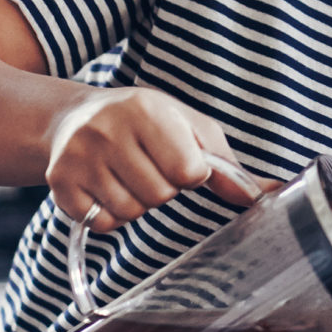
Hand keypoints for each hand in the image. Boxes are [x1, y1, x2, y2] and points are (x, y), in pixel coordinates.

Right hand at [44, 87, 264, 230]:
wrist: (73, 118)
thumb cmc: (146, 124)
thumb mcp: (190, 128)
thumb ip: (229, 165)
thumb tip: (271, 195)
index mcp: (145, 108)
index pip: (188, 171)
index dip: (191, 174)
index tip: (179, 159)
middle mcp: (106, 129)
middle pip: (160, 195)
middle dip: (164, 189)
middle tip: (150, 167)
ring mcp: (78, 157)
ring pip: (131, 212)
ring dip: (139, 203)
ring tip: (128, 176)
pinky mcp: (59, 184)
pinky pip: (103, 223)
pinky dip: (111, 215)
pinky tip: (107, 188)